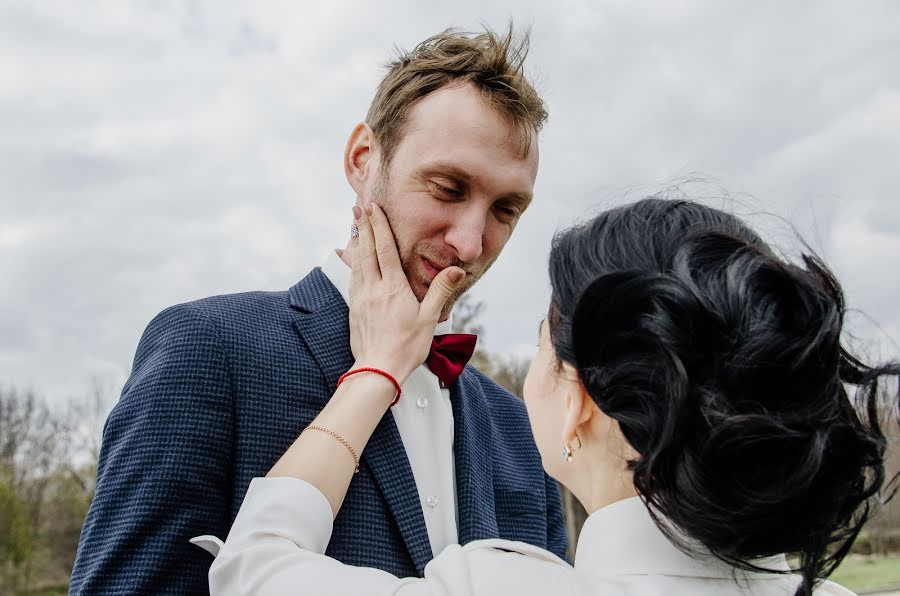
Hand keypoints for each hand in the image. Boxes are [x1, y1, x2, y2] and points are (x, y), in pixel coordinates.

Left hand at [348, 202, 464, 382]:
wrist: (378, 370)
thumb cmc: (407, 346)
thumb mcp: (429, 318)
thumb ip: (441, 291)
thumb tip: (457, 270)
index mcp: (393, 287)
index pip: (385, 249)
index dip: (378, 226)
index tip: (373, 208)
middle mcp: (374, 288)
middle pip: (367, 250)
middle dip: (363, 226)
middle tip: (357, 206)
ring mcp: (361, 298)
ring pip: (357, 262)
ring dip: (356, 241)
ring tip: (353, 225)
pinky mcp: (354, 308)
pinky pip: (353, 278)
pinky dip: (353, 262)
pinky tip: (353, 259)